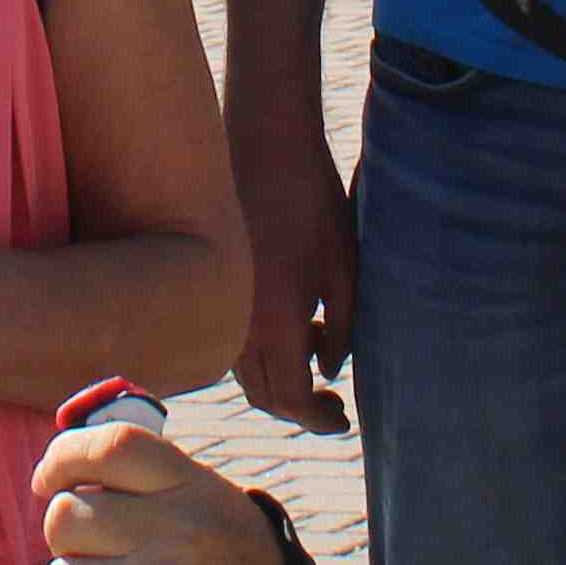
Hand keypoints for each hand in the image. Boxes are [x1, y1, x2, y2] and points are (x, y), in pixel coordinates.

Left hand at [36, 416, 293, 564]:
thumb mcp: (222, 516)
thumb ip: (162, 486)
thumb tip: (74, 470)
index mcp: (197, 491)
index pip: (112, 446)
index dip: (64, 458)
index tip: (48, 481)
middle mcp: (178, 532)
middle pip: (66, 517)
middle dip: (70, 545)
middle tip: (101, 564)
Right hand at [230, 117, 354, 428]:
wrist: (267, 144)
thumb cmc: (315, 203)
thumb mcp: (345, 271)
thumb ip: (342, 331)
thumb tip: (327, 371)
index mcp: (275, 324)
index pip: (291, 400)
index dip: (318, 419)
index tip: (343, 420)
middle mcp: (239, 322)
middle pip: (264, 395)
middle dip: (299, 409)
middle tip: (333, 404)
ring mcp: (224, 302)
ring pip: (246, 370)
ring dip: (281, 379)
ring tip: (319, 359)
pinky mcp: (220, 282)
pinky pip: (237, 340)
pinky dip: (264, 351)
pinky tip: (297, 323)